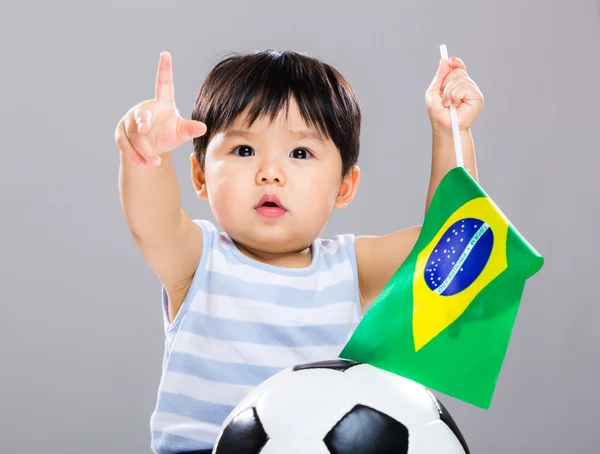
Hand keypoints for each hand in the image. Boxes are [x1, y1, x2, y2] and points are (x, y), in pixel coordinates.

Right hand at [114, 51, 206, 167]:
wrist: (151, 149)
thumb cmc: (168, 135)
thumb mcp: (180, 133)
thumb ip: (190, 129)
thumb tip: (203, 127)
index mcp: (162, 103)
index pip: (163, 85)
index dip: (164, 69)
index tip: (166, 54)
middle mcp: (144, 108)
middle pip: (142, 114)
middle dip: (142, 120)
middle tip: (145, 128)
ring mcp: (130, 120)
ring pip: (134, 134)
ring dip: (143, 149)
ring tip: (154, 162)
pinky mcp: (121, 133)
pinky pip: (124, 144)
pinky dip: (133, 155)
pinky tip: (143, 164)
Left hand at [425, 57, 483, 134]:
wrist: (444, 126)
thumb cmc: (438, 113)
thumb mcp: (433, 92)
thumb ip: (439, 77)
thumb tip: (444, 61)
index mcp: (456, 84)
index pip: (458, 67)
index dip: (454, 63)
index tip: (448, 61)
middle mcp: (466, 86)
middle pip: (457, 71)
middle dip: (446, 83)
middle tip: (444, 97)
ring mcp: (473, 91)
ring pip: (460, 79)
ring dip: (449, 92)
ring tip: (449, 103)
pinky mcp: (477, 97)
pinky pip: (465, 87)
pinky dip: (456, 95)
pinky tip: (456, 104)